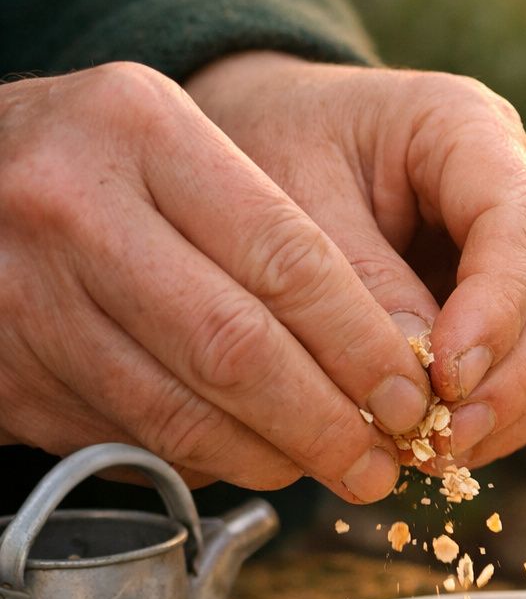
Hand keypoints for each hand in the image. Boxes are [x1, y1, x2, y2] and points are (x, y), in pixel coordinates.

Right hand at [0, 62, 433, 500]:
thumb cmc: (101, 170)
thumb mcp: (176, 150)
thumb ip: (275, 232)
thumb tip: (397, 359)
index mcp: (142, 130)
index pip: (288, 257)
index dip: (362, 345)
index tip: (412, 395)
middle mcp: (74, 205)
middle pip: (239, 348)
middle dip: (329, 422)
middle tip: (381, 460)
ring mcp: (27, 294)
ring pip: (184, 414)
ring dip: (274, 458)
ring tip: (331, 469)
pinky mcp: (5, 374)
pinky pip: (132, 440)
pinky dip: (205, 462)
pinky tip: (245, 455)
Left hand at [185, 53, 525, 468]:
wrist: (254, 145)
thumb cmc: (266, 145)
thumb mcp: (287, 194)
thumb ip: (352, 280)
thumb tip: (418, 382)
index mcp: (470, 130)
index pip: (519, 227)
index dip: (496, 311)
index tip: (446, 378)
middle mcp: (520, 190)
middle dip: (515, 379)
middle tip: (446, 437)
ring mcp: (524, 255)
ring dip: (513, 411)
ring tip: (435, 453)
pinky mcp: (509, 310)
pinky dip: (500, 421)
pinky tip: (439, 448)